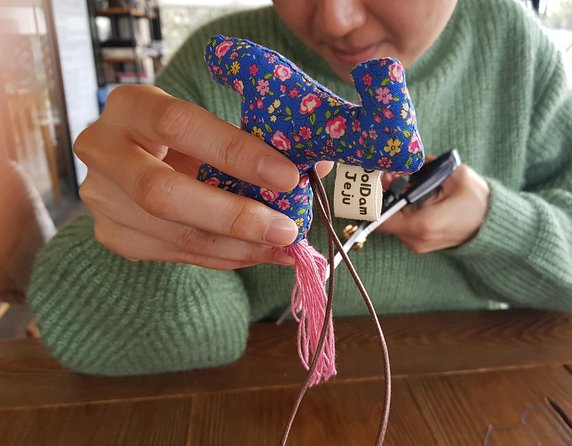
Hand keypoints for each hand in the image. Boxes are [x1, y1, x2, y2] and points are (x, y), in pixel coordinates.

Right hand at [76, 85, 331, 268]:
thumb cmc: (186, 136)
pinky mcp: (114, 235)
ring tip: (285, 247)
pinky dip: (227, 257)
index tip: (287, 176)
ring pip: (175, 234)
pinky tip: (259, 252)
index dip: (236, 152)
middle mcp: (102, 151)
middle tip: (286, 229)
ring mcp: (102, 200)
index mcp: (130, 106)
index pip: (179, 125)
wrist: (138, 157)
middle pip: (163, 195)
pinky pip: (179, 254)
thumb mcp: (213, 124)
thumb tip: (317, 167)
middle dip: (235, 217)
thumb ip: (259, 140)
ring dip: (239, 247)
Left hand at [376, 162, 489, 252]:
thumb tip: (404, 160)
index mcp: (423, 224)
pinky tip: (408, 195)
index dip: (373, 198)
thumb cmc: (478, 201)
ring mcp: (417, 244)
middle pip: (383, 218)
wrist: (493, 225)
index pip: (380, 218)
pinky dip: (400, 211)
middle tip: (388, 175)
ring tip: (400, 182)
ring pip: (390, 222)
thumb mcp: (455, 175)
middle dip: (383, 196)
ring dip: (391, 202)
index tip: (377, 180)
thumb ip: (426, 167)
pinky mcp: (419, 243)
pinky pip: (401, 226)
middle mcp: (416, 239)